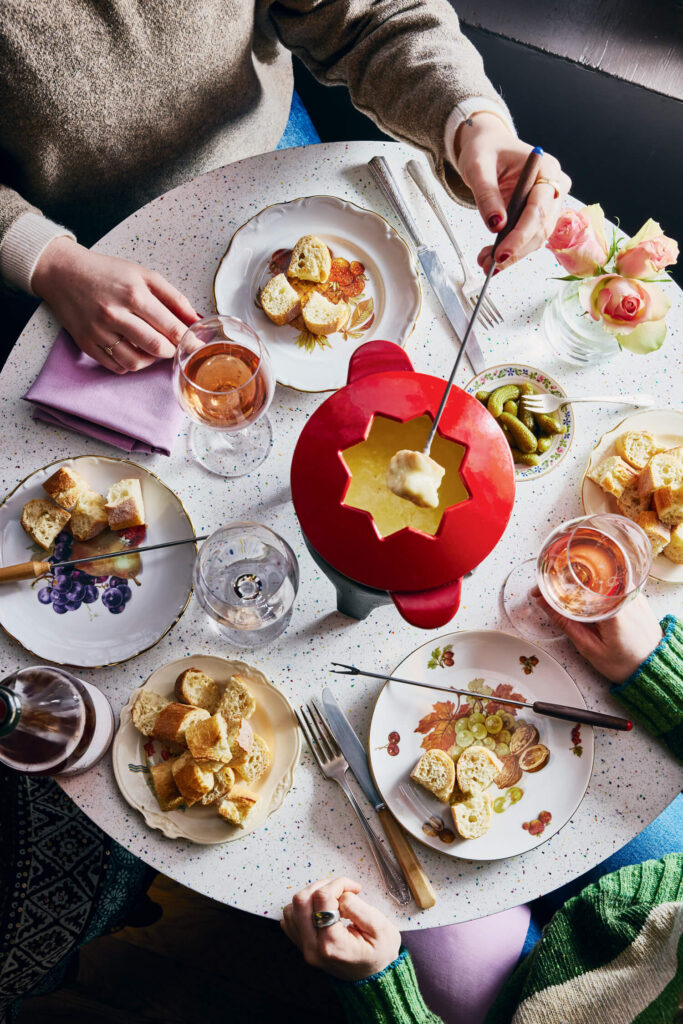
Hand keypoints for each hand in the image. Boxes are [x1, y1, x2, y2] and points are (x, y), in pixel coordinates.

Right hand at [32, 237, 199, 373]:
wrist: (63, 273)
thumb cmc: (106, 273)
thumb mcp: (143, 275)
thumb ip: (173, 297)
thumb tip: (196, 319)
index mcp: (134, 294)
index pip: (171, 328)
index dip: (188, 339)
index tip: (195, 344)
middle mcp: (115, 315)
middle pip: (157, 348)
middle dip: (171, 350)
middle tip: (172, 345)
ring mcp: (99, 332)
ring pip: (137, 363)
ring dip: (150, 360)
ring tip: (151, 348)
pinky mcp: (87, 345)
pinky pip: (116, 367)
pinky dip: (130, 364)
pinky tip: (132, 351)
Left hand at [281, 877, 400, 981]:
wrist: (373, 975)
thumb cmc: (379, 952)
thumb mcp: (381, 928)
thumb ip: (358, 908)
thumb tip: (339, 895)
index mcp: (333, 944)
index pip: (322, 898)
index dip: (338, 884)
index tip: (354, 888)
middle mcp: (313, 948)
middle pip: (301, 900)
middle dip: (323, 885)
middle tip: (342, 890)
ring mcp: (304, 948)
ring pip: (292, 907)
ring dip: (312, 895)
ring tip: (333, 899)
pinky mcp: (301, 945)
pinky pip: (290, 918)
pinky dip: (304, 907)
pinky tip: (322, 909)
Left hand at [454, 112, 570, 272]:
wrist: (490, 147)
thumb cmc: (486, 150)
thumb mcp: (478, 167)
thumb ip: (487, 195)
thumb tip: (496, 226)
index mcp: (547, 169)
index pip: (539, 208)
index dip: (521, 234)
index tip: (501, 253)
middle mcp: (554, 187)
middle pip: (540, 227)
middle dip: (515, 250)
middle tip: (488, 264)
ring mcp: (549, 203)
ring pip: (536, 238)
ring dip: (512, 255)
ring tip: (484, 263)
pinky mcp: (539, 215)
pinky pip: (529, 238)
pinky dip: (512, 250)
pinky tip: (492, 259)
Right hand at [533, 589, 662, 682]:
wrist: (652, 667)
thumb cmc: (625, 662)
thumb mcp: (589, 648)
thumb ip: (566, 623)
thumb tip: (544, 604)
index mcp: (613, 608)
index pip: (578, 586)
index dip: (554, 585)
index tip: (539, 591)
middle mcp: (625, 595)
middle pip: (586, 576)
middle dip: (562, 582)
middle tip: (544, 592)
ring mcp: (631, 593)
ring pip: (596, 577)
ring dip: (576, 583)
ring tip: (560, 593)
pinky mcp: (634, 595)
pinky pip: (607, 583)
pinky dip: (591, 587)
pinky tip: (580, 595)